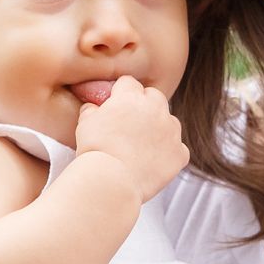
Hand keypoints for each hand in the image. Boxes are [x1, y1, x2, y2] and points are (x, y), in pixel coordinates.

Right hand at [73, 75, 188, 202]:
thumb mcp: (84, 124)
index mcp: (131, 97)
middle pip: (154, 96)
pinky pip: (178, 149)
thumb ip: (91, 110)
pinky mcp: (180, 153)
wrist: (112, 181)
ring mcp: (171, 131)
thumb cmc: (95, 151)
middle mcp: (155, 108)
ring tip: (141, 147)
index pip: (129, 83)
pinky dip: (168, 154)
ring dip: (159, 128)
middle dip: (144, 106)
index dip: (120, 94)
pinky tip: (152, 164)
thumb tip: (93, 108)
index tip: (115, 106)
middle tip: (130, 125)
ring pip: (169, 121)